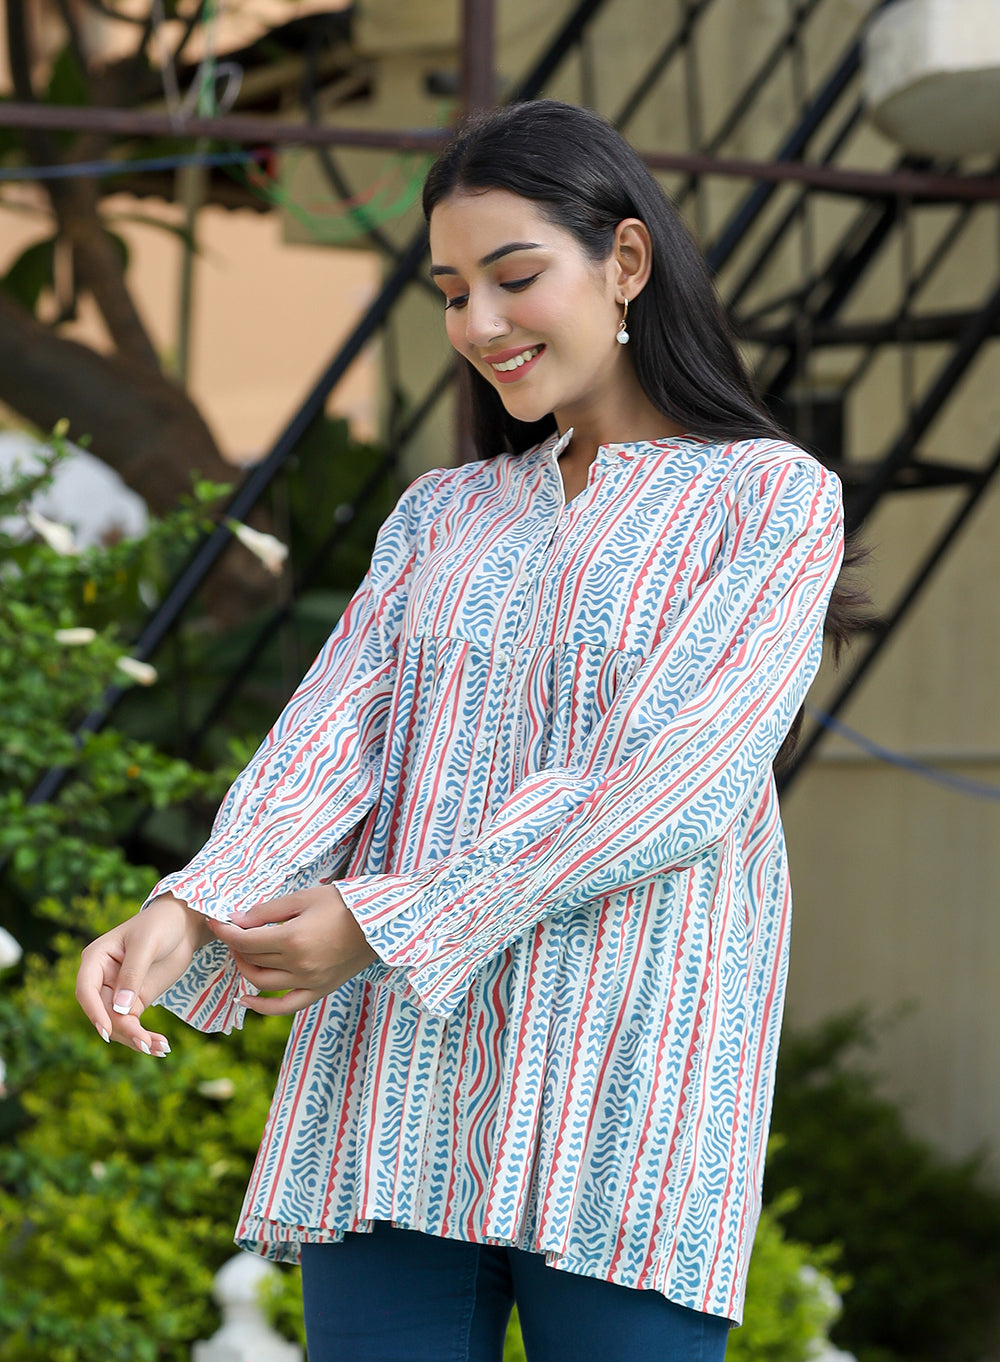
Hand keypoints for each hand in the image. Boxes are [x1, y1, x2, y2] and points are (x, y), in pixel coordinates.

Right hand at [76, 894, 213, 1054]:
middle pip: (103, 1013)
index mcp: (95, 959)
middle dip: (122, 1031)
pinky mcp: (134, 1002)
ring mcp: (117, 993)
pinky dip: (145, 1036)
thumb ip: (133, 974)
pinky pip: (132, 1025)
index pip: (85, 990)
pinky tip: (161, 1046)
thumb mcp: (147, 944)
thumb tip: (120, 1009)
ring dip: (135, 1039)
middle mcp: (101, 978)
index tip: (107, 1031)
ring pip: (117, 1024)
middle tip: (146, 1044)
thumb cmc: (161, 925)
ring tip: (161, 1048)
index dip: (94, 1012)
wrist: (183, 925)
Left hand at [208, 885, 378, 1015]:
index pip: (245, 940)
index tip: (216, 921)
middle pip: (252, 959)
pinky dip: (261, 1007)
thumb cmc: (344, 903)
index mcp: (293, 938)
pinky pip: (284, 1007)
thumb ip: (267, 911)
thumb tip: (236, 920)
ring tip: (243, 953)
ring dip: (245, 968)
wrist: (381, 923)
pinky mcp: (319, 990)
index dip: (226, 931)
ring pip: (262, 983)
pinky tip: (245, 998)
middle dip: (236, 944)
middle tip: (234, 931)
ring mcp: (309, 982)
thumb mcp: (304, 898)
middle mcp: (298, 964)